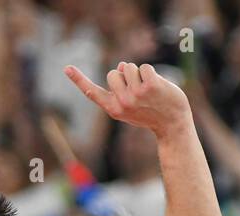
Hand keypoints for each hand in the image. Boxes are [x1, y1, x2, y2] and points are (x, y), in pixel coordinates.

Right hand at [64, 62, 191, 136]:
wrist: (172, 125)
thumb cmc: (150, 114)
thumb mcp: (130, 106)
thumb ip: (121, 89)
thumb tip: (121, 65)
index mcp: (113, 109)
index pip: (92, 92)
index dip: (78, 79)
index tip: (66, 68)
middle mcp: (122, 103)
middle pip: (113, 73)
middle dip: (125, 75)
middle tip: (138, 92)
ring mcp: (136, 95)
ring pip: (129, 67)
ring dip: (139, 74)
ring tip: (149, 91)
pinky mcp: (150, 86)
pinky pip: (144, 67)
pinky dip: (151, 73)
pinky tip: (158, 87)